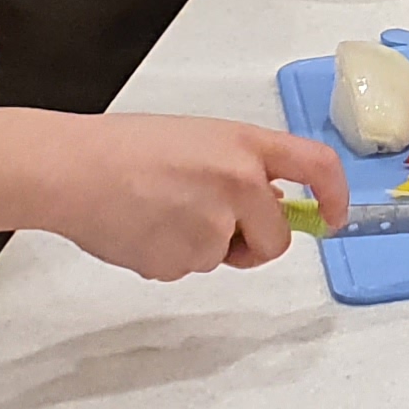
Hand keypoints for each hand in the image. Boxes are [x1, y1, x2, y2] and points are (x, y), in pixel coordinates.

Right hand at [39, 115, 348, 279]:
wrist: (73, 170)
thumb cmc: (128, 148)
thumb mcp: (200, 139)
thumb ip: (240, 167)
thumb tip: (266, 202)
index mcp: (246, 146)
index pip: (317, 166)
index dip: (335, 196)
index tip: (333, 217)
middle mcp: (239, 184)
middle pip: (275, 239)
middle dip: (253, 242)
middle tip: (215, 223)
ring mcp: (211, 227)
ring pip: (225, 256)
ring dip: (202, 245)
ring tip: (160, 211)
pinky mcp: (180, 261)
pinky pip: (188, 269)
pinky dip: (170, 256)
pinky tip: (143, 228)